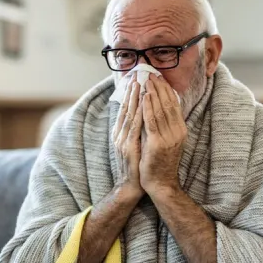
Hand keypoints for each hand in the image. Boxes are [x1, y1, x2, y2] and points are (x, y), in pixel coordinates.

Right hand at [112, 79, 143, 200]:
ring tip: (139, 84)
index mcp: (121, 133)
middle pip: (126, 109)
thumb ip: (135, 131)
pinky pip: (135, 128)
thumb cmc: (136, 165)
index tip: (136, 80)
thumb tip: (141, 116)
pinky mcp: (129, 148)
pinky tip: (143, 105)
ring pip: (129, 115)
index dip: (130, 95)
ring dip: (135, 99)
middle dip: (132, 92)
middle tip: (137, 76)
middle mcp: (120, 135)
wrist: (132, 186)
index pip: (126, 110)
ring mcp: (123, 141)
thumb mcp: (134, 144)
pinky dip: (139, 114)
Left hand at [140, 75, 186, 197]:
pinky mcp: (158, 143)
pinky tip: (144, 97)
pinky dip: (148, 107)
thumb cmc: (160, 162)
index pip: (174, 104)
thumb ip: (163, 125)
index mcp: (180, 130)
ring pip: (160, 110)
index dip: (166, 89)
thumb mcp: (166, 140)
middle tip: (151, 73)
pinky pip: (152, 122)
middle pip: (169, 104)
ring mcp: (169, 138)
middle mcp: (177, 132)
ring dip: (153, 93)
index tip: (159, 77)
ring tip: (147, 80)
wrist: (160, 184)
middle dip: (160, 87)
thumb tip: (156, 106)